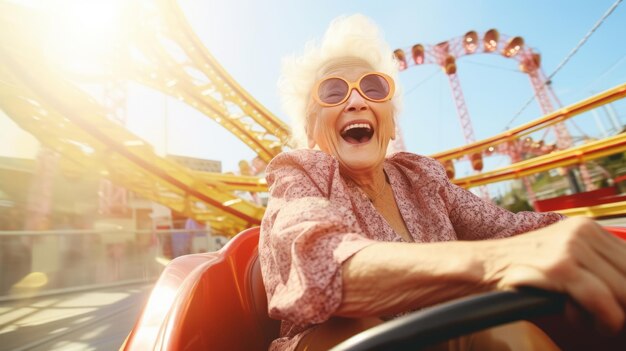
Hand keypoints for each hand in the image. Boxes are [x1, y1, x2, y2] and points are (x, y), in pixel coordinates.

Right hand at [491, 217, 625, 332]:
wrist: (482, 266)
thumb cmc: (520, 269)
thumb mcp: (564, 259)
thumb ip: (597, 267)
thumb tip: (624, 291)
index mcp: (587, 227)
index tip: (620, 306)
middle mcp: (582, 231)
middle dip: (624, 303)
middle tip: (602, 316)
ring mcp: (571, 247)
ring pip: (623, 291)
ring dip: (611, 316)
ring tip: (587, 319)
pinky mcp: (559, 266)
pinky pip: (602, 301)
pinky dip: (602, 319)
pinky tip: (583, 321)